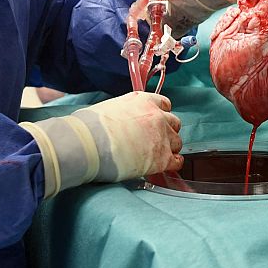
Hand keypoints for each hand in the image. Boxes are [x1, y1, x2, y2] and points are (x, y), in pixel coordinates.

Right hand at [19, 92, 181, 196]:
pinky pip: (177, 161)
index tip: (154, 122)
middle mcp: (157, 115)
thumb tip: (117, 122)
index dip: (160, 114)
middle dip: (166, 131)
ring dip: (169, 148)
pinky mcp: (163, 158)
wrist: (89, 144)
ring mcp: (162, 136)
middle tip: (155, 140)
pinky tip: (164, 167)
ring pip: (177, 142)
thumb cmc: (89, 127)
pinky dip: (173, 164)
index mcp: (143, 100)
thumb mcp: (108, 108)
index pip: (164, 104)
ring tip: (157, 155)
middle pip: (173, 123)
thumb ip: (122, 112)